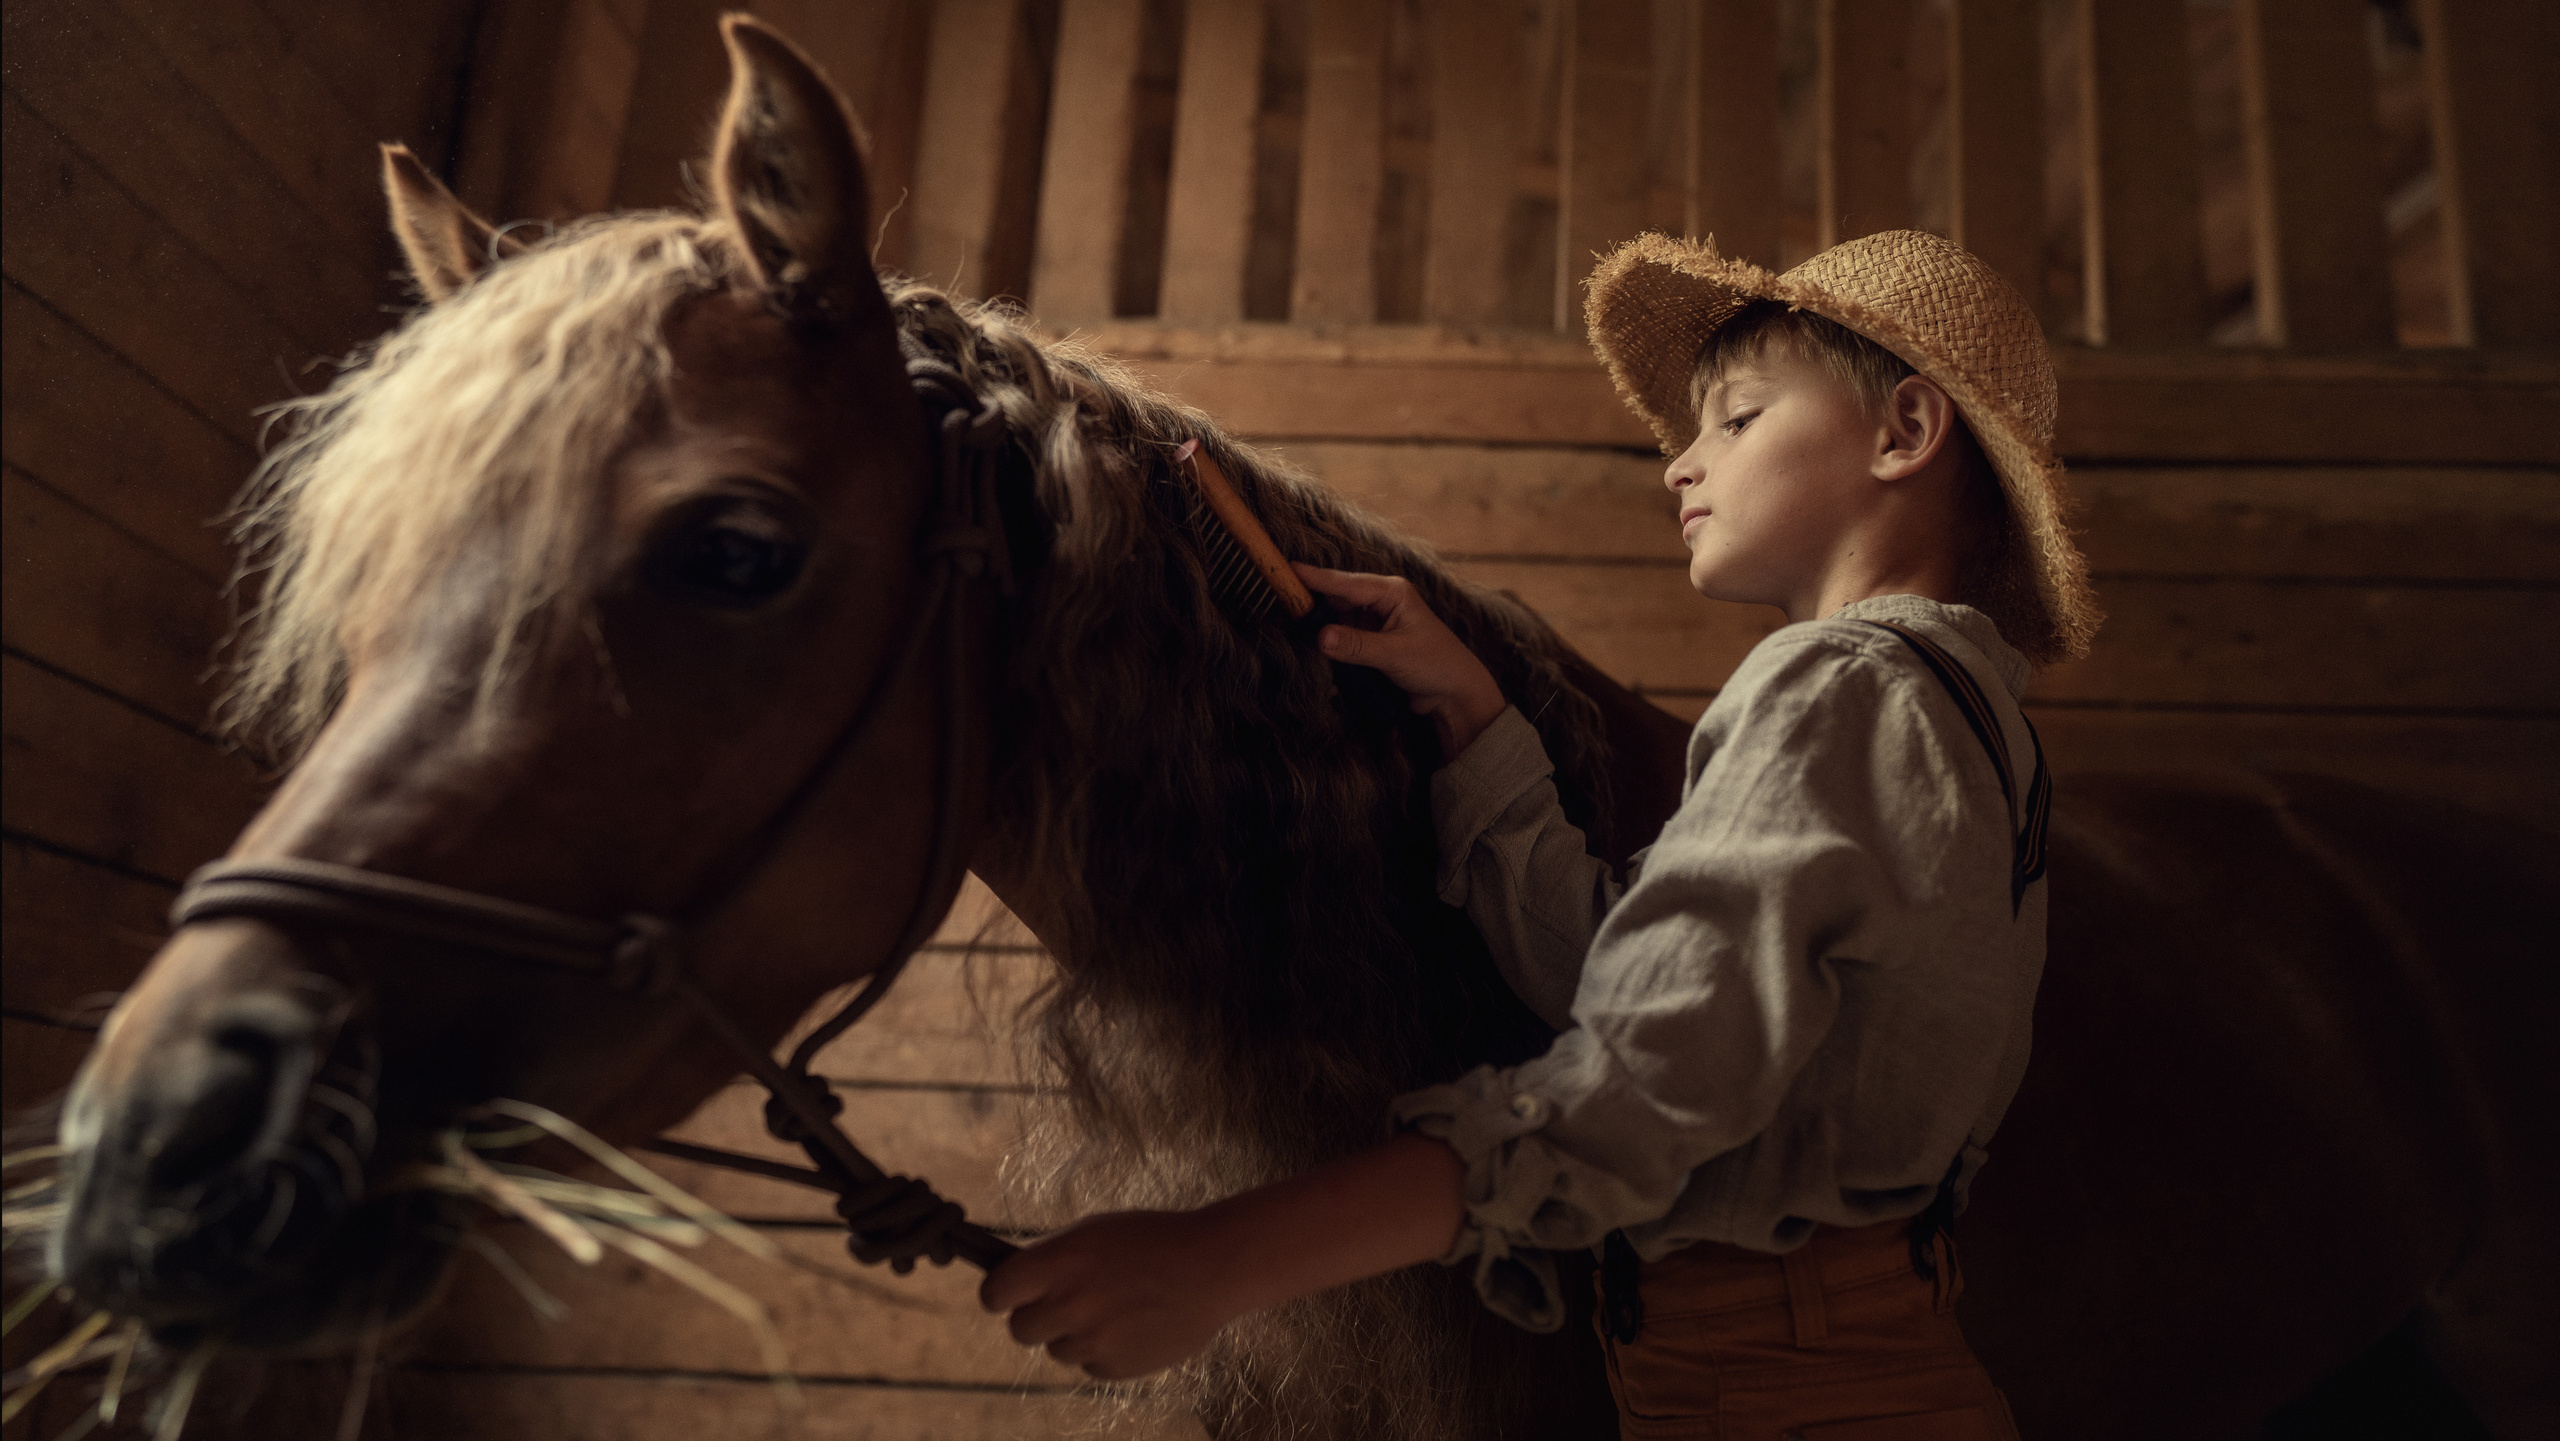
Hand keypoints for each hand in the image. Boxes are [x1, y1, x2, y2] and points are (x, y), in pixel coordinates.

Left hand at [980, 1208, 1249, 1379]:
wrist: (1211, 1267)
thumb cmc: (1151, 1240)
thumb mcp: (1094, 1232)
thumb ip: (1052, 1259)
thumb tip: (1015, 1280)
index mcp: (1059, 1262)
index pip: (994, 1294)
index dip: (1001, 1293)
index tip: (1011, 1292)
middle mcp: (1070, 1304)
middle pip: (1020, 1329)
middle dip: (1036, 1316)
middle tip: (1065, 1301)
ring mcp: (1092, 1340)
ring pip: (1057, 1349)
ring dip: (1075, 1333)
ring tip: (1113, 1307)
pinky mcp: (1115, 1367)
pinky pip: (1090, 1365)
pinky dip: (1105, 1349)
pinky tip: (1132, 1324)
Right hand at [1295, 564, 1507, 756]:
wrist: (1455, 693)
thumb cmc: (1437, 665)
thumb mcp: (1395, 654)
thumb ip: (1357, 645)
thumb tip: (1320, 636)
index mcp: (1392, 592)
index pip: (1345, 583)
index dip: (1315, 578)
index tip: (1286, 570)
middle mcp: (1382, 601)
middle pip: (1337, 598)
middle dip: (1313, 605)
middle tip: (1282, 608)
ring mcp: (1375, 622)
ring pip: (1337, 618)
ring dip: (1321, 628)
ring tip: (1294, 630)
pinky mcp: (1371, 641)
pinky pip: (1343, 638)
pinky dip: (1331, 644)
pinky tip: (1316, 650)